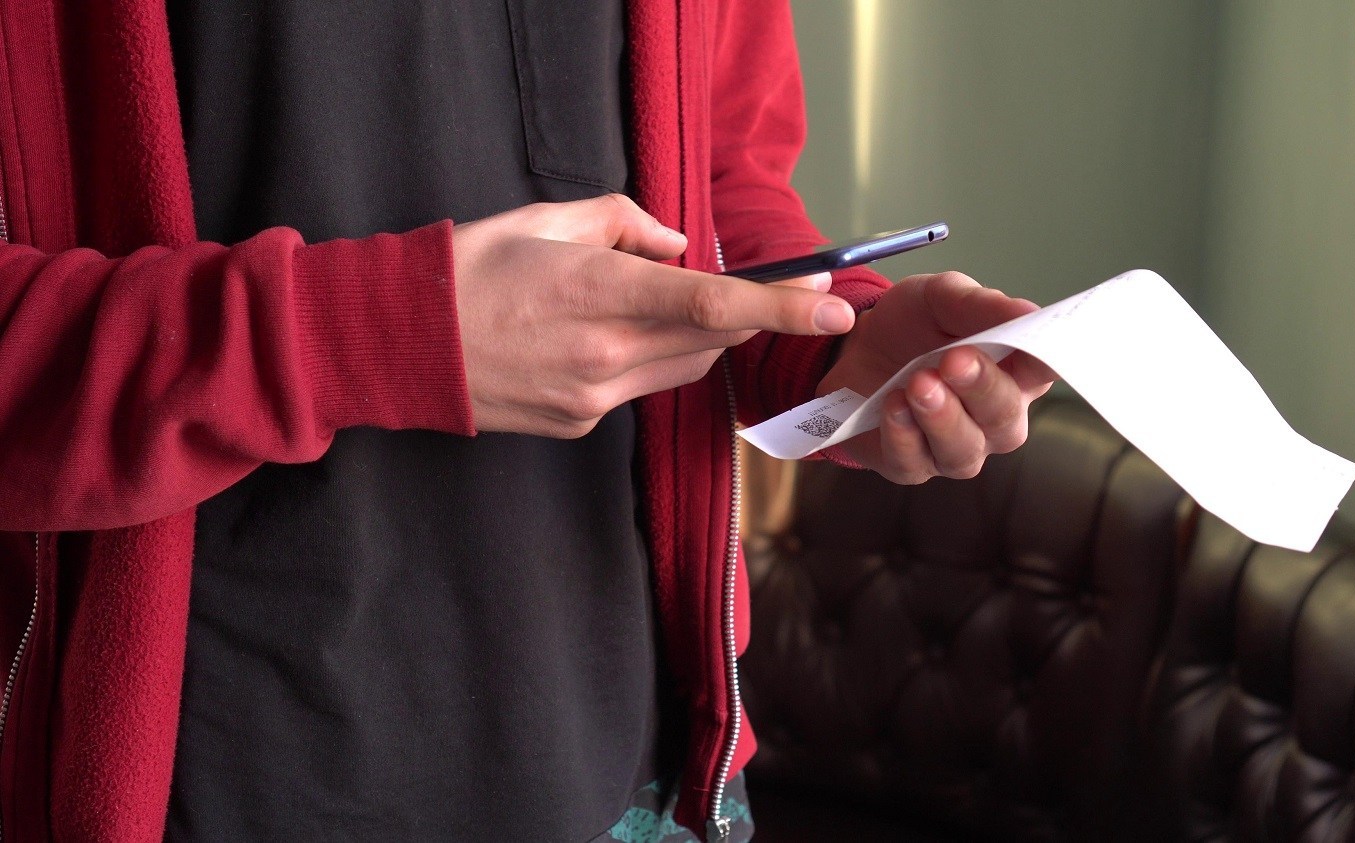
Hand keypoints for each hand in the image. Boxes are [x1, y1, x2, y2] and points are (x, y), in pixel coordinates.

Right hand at [453, 194, 853, 436]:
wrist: (400, 345)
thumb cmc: (468, 269)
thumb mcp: (545, 219)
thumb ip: (627, 223)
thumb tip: (679, 247)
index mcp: (598, 292)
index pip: (713, 305)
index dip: (782, 308)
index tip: (834, 304)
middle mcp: (605, 355)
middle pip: (714, 340)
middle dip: (754, 315)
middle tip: (785, 289)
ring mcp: (594, 399)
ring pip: (685, 368)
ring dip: (701, 336)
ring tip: (665, 302)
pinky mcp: (581, 424)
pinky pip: (643, 389)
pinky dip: (650, 359)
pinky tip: (610, 336)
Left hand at [817, 271, 1055, 482]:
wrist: (856, 346)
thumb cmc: (913, 324)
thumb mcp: (940, 298)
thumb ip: (980, 306)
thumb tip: (1028, 311)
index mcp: (1015, 373)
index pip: (1045, 372)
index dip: (1044, 362)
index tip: (1031, 346)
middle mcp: (993, 418)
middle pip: (1005, 418)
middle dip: (981, 388)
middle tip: (955, 360)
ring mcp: (954, 447)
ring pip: (963, 451)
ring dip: (942, 418)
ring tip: (919, 384)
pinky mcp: (910, 464)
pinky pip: (913, 463)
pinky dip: (902, 436)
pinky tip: (892, 407)